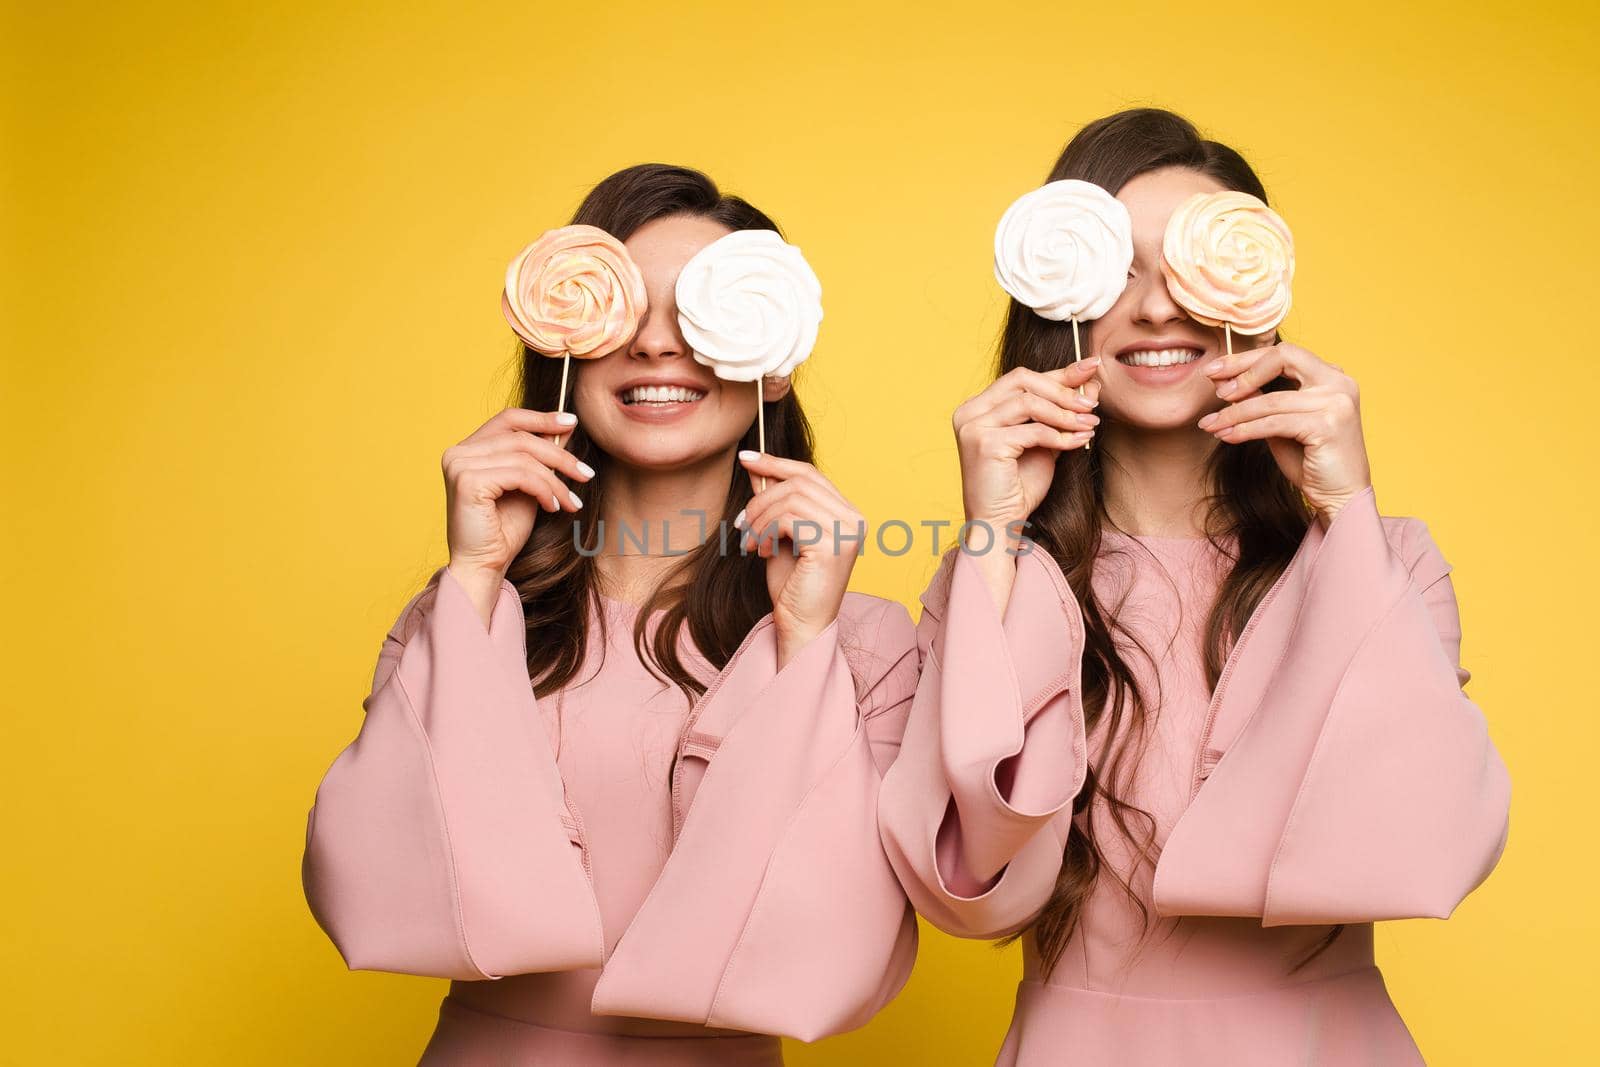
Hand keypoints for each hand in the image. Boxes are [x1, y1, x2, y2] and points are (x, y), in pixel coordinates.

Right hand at [443, 407, 594, 583]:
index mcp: (467, 449)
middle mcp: (458, 453)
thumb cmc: (504, 530)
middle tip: (586, 473)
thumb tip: (566, 426)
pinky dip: (543, 489)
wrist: (485, 566)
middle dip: (559, 455)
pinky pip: (520, 475)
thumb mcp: (530, 484)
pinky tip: (553, 507)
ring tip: (571, 501)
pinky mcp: (467, 481)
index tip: (572, 422)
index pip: (508, 419)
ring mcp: (459, 465)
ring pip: (524, 457)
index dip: (541, 417)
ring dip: (556, 480)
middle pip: (521, 437)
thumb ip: (542, 455)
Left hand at [734, 452, 863, 666]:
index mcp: (847, 514)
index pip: (810, 475)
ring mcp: (847, 532)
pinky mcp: (833, 545)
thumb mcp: (779, 534)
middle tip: (742, 524)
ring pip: (790, 499)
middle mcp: (854, 519)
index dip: (776, 463)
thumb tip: (757, 467)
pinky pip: (788, 519)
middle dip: (762, 499)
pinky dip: (766, 532)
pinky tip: (762, 552)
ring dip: (760, 518)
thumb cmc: (792, 585)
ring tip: (751, 542)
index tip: (746, 459)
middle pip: (799, 483)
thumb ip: (774, 502)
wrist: (800, 626)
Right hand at [953, 358, 1101, 540]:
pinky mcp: (984, 443)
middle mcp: (970, 411)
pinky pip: (1032, 430)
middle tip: (1091, 406)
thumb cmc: (1018, 487)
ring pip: (1029, 402)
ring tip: (1089, 425)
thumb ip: (1061, 413)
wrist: (999, 524)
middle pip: (1022, 380)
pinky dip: (1059, 436)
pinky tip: (1078, 443)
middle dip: (1062, 390)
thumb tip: (1091, 385)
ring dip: (1065, 413)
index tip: (1091, 367)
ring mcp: (973, 426)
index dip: (1059, 372)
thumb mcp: (1045, 441)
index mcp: (978, 407)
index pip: (1022, 378)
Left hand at [1198, 342, 1372, 523]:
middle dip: (1242, 370)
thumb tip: (1222, 380)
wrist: (1341, 497)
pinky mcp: (1328, 425)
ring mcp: (1337, 402)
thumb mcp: (1278, 424)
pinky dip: (1246, 430)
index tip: (1215, 370)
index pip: (1284, 354)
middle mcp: (1339, 382)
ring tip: (1211, 424)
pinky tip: (1227, 436)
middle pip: (1282, 358)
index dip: (1246, 359)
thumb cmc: (1310, 461)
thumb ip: (1257, 399)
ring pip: (1270, 400)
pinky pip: (1274, 423)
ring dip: (1234, 413)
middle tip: (1214, 388)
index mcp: (1330, 376)